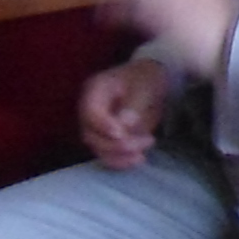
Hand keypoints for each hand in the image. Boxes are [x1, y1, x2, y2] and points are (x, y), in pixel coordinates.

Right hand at [78, 56, 175, 170]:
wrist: (149, 81)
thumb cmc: (144, 78)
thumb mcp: (144, 85)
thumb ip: (134, 104)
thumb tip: (125, 124)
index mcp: (95, 90)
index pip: (90, 112)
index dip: (103, 126)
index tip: (122, 133)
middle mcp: (90, 111)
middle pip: (91, 135)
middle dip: (116, 144)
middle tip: (146, 141)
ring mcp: (96, 127)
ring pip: (99, 149)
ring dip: (120, 156)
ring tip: (143, 153)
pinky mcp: (107, 139)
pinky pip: (108, 155)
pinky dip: (122, 161)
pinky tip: (140, 159)